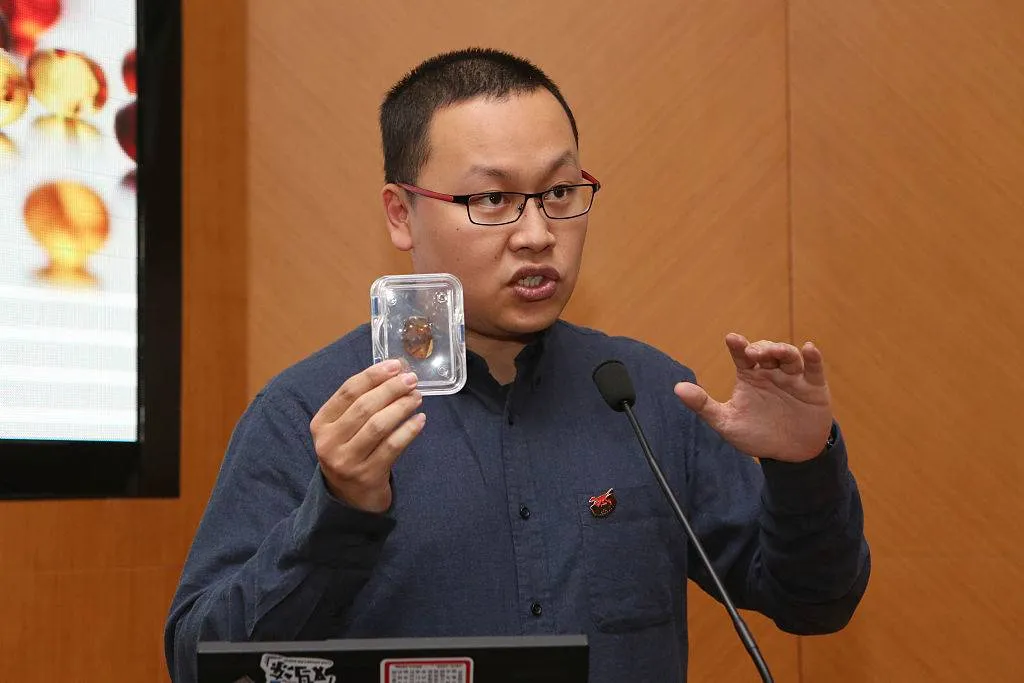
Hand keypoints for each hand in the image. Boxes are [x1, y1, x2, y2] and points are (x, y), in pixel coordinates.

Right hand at [310, 360, 424, 511]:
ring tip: (417, 397)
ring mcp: (347, 461)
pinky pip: (392, 447)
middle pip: (363, 407)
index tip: (395, 365)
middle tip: (411, 380)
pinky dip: (408, 431)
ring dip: (401, 407)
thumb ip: (360, 403)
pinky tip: (420, 420)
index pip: (347, 392)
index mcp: (321, 424)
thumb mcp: (344, 429)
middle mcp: (329, 442)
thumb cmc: (351, 453)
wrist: (350, 499)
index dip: (373, 375)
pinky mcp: (367, 476)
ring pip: (378, 426)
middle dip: (391, 389)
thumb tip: (394, 371)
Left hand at [673, 333, 832, 462]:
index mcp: (749, 376)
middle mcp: (771, 372)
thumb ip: (703, 406)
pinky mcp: (814, 387)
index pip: (742, 354)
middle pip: (767, 350)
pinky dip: (813, 357)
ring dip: (783, 350)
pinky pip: (814, 368)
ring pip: (789, 355)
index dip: (738, 345)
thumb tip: (677, 388)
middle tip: (753, 353)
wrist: (790, 455)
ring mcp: (793, 378)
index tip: (732, 339)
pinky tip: (808, 348)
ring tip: (775, 352)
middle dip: (761, 348)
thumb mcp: (727, 422)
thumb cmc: (757, 434)